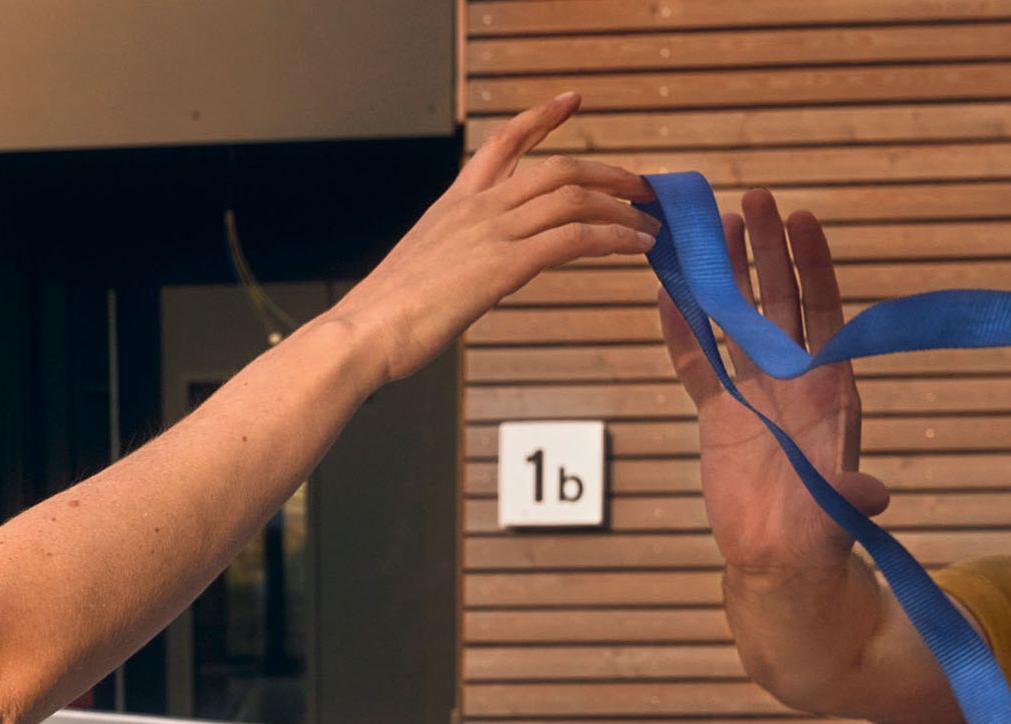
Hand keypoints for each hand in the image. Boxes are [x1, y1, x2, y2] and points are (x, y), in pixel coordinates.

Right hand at [321, 93, 656, 384]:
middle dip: (607, 172)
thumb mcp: (420, 271)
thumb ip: (452, 259)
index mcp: (453, 205)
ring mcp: (490, 232)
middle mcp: (475, 208)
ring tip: (648, 222)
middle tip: (639, 184)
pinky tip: (635, 245)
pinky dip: (613, 237)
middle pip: (557, 168)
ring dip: (620, 206)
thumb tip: (468, 273)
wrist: (362, 333)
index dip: (541, 118)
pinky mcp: (504, 265)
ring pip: (573, 197)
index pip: (502, 143)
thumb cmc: (383, 317)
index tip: (570, 102)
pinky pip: (573, 237)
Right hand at [657, 189, 888, 581]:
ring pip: (736, 320)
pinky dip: (682, 331)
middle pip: (779, 301)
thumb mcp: (839, 516)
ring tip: (711, 227)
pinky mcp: (718, 415)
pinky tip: (667, 293)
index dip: (814, 266)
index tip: (802, 220)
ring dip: (725, 276)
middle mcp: (793, 379)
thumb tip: (873, 496)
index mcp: (831, 389)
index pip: (824, 312)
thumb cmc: (820, 536)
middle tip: (754, 199)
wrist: (779, 560)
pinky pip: (696, 364)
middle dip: (767, 250)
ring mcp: (753, 393)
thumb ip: (850, 498)